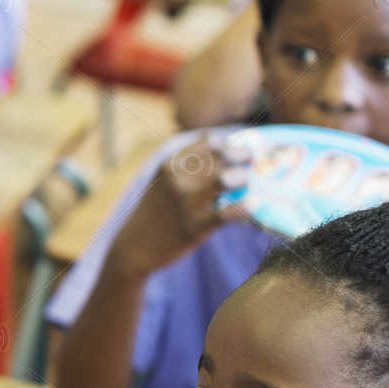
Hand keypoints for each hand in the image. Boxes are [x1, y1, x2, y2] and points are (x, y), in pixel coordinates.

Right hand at [107, 135, 253, 279]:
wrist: (134, 247)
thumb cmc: (155, 211)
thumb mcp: (164, 180)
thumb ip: (189, 164)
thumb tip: (226, 147)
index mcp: (170, 164)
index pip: (210, 141)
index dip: (231, 142)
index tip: (242, 148)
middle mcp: (178, 179)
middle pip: (222, 156)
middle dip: (243, 156)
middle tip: (253, 162)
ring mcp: (186, 203)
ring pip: (227, 179)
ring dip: (243, 178)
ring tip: (246, 184)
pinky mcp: (195, 227)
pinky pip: (227, 213)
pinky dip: (246, 207)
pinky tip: (254, 204)